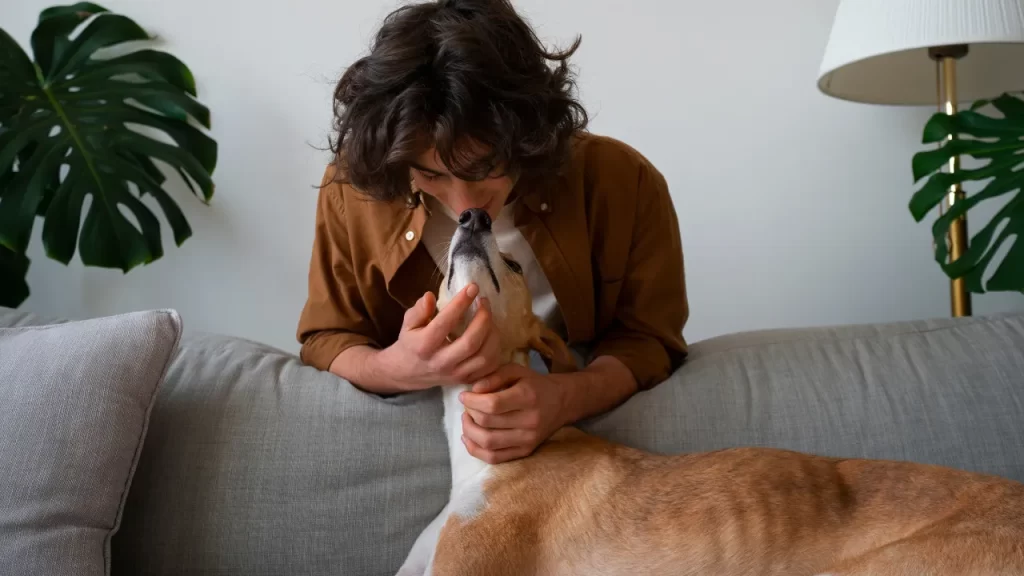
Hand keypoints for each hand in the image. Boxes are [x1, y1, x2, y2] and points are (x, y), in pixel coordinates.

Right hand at [374, 284, 500, 390]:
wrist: (408, 373)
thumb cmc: (411, 343)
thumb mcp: (408, 324)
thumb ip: (419, 310)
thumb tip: (430, 296)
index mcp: (424, 345)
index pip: (445, 323)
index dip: (461, 303)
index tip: (473, 287)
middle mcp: (441, 362)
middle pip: (471, 342)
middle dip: (483, 318)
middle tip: (484, 301)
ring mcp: (456, 374)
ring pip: (484, 357)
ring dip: (493, 333)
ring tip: (489, 317)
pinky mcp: (466, 380)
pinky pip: (490, 367)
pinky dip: (496, 349)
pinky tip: (491, 334)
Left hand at [458, 363, 565, 463]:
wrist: (561, 403)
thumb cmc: (534, 384)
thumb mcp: (516, 371)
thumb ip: (494, 376)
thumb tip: (473, 391)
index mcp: (527, 397)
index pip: (492, 404)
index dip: (471, 401)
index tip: (464, 396)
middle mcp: (530, 421)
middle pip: (487, 423)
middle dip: (469, 413)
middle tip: (466, 406)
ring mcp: (528, 440)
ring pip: (488, 443)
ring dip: (469, 432)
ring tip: (467, 420)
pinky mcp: (525, 451)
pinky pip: (494, 458)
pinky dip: (476, 450)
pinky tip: (469, 437)